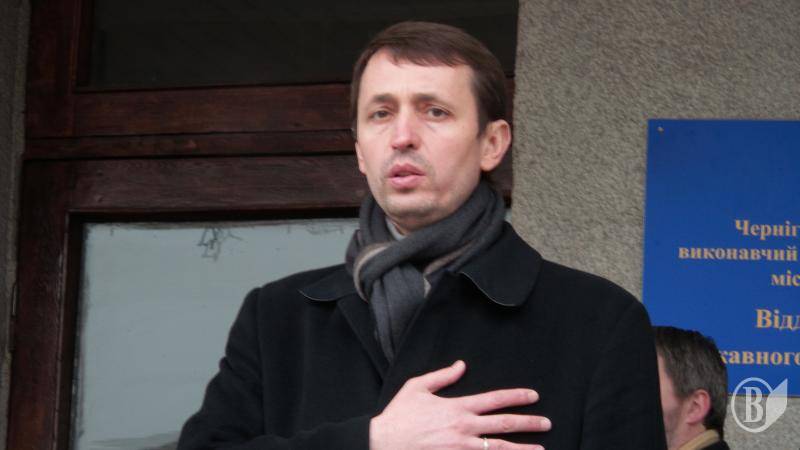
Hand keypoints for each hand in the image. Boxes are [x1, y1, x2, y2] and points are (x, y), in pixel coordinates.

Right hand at [370, 360, 550, 449]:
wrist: (383, 443)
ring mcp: (461, 449)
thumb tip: (461, 365)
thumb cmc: (399, 415)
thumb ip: (443, 376)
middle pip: (504, 424)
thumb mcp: (418, 387)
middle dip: (529, 423)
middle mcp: (464, 428)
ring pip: (499, 449)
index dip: (516, 397)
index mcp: (457, 407)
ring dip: (522, 449)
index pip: (494, 400)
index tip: (533, 396)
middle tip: (547, 423)